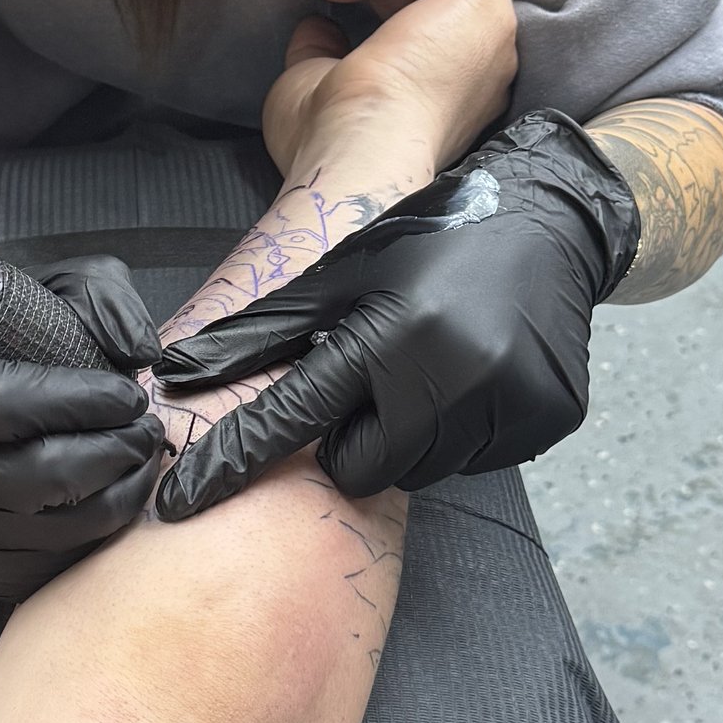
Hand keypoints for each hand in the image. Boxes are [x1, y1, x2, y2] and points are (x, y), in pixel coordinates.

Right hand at [0, 257, 164, 603]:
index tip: (129, 395)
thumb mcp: (22, 311)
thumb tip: (139, 352)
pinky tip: (123, 495)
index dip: (82, 401)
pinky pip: (64, 560)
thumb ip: (88, 302)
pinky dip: (107, 529)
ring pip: (63, 526)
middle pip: (44, 475)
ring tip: (144, 459)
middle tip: (147, 431)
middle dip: (116, 451)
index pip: (8, 405)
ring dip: (124, 491)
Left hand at [151, 115, 639, 516]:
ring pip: (423, 469)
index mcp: (388, 332)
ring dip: (414, 435)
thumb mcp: (340, 275)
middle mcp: (452, 372)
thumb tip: (174, 371)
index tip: (175, 501)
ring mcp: (507, 400)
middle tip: (379, 383)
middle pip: (364, 467)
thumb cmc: (427, 243)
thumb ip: (260, 331)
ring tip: (434, 371)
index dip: (231, 461)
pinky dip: (466, 432)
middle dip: (358, 438)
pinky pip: (479, 460)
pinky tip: (478, 378)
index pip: (292, 417)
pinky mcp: (547, 418)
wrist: (545, 221)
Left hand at [262, 0, 518, 184]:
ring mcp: (490, 38)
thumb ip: (322, 53)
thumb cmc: (331, 138)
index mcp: (448, 97)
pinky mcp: (486, 5)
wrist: (356, 149)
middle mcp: (480, 70)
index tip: (328, 2)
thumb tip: (318, 28)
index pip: (427, 29)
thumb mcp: (312, 89)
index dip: (378, 0)